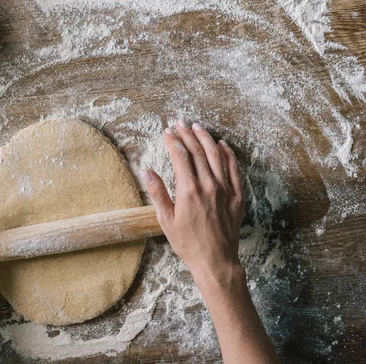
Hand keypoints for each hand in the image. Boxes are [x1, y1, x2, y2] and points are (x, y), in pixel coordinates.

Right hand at [143, 120, 278, 363]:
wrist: (216, 260)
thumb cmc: (187, 243)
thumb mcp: (166, 220)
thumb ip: (157, 193)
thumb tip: (146, 171)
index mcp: (189, 191)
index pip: (180, 157)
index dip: (173, 141)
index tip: (166, 132)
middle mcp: (209, 186)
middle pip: (198, 152)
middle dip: (187, 134)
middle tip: (179, 122)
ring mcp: (225, 190)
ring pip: (216, 156)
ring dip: (206, 139)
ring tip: (197, 127)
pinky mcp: (237, 196)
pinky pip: (234, 169)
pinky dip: (228, 154)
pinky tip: (222, 145)